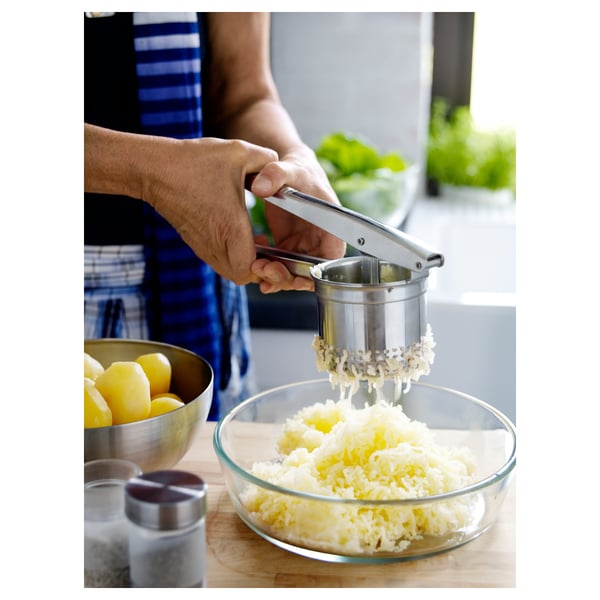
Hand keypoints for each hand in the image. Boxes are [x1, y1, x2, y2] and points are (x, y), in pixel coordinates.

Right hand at [142, 136, 278, 284]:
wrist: (155, 170)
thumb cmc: (194, 162)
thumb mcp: (239, 152)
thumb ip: (268, 159)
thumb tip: (280, 165)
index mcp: (230, 228)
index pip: (249, 270)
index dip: (265, 268)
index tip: (273, 252)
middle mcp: (216, 244)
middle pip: (242, 277)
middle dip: (260, 268)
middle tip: (271, 250)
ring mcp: (203, 246)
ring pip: (230, 271)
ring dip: (246, 262)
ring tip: (258, 242)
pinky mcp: (196, 243)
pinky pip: (219, 261)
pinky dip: (233, 256)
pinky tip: (240, 234)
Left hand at [249, 146, 345, 292]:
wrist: (286, 170)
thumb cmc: (297, 169)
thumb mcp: (289, 168)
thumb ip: (276, 174)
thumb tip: (260, 186)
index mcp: (332, 227)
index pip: (332, 260)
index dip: (316, 272)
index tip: (293, 273)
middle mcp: (320, 242)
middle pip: (310, 273)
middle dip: (288, 277)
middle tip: (265, 270)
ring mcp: (303, 247)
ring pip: (293, 274)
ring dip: (275, 277)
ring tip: (256, 268)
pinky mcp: (288, 247)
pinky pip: (280, 266)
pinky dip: (268, 269)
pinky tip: (254, 262)